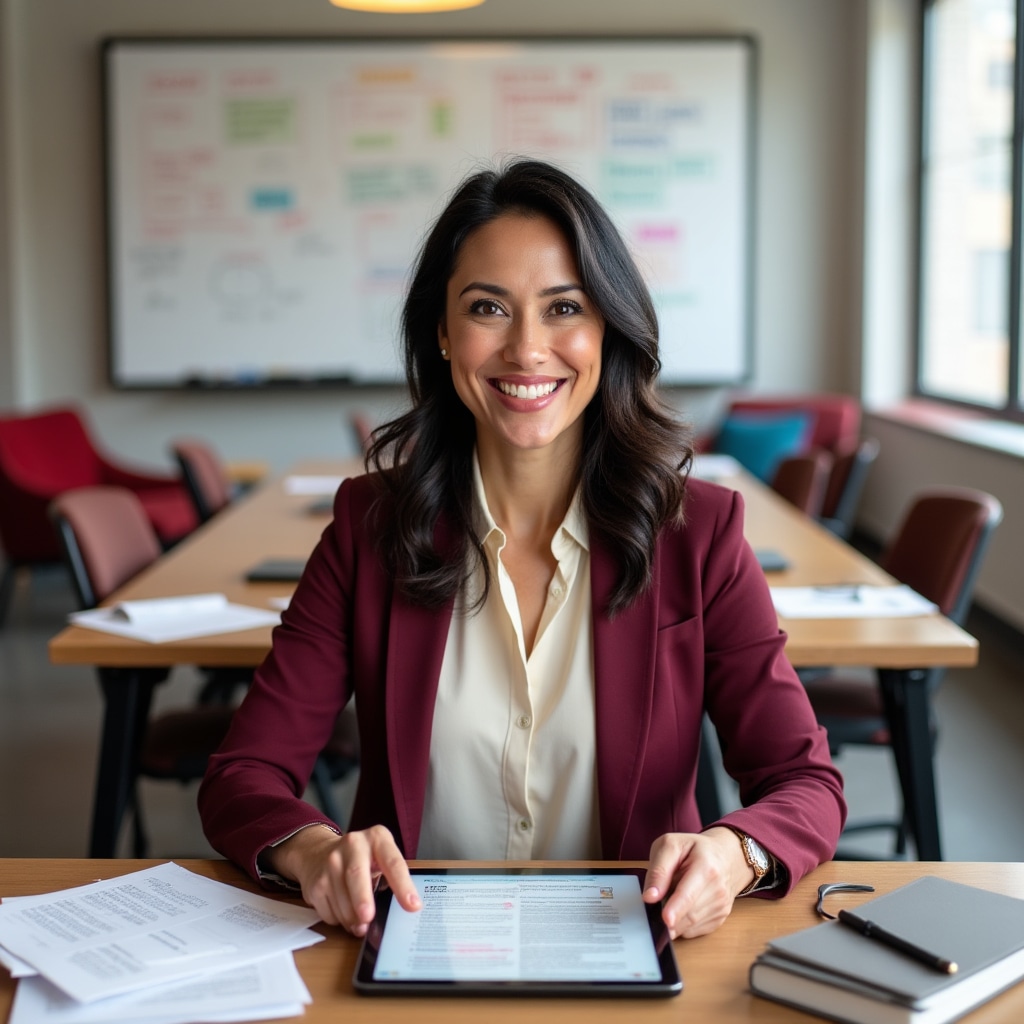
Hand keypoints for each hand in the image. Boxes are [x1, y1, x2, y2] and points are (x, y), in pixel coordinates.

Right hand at [266, 823, 420, 935]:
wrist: (319, 852)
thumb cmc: (361, 858)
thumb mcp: (380, 856)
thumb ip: (390, 877)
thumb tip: (403, 910)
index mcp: (377, 838)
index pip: (393, 862)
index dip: (403, 885)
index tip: (413, 906)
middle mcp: (352, 845)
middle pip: (356, 874)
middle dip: (362, 898)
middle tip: (369, 918)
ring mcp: (331, 863)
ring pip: (342, 899)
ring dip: (353, 919)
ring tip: (362, 924)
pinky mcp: (316, 883)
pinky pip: (329, 912)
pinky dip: (340, 920)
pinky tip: (344, 912)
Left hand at [641, 827, 753, 938]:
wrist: (726, 856)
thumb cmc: (695, 849)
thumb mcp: (671, 845)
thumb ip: (658, 869)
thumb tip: (649, 897)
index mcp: (705, 867)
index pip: (688, 894)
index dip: (676, 909)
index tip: (665, 920)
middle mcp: (718, 889)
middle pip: (688, 914)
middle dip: (668, 914)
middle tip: (656, 903)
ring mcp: (721, 906)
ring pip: (690, 926)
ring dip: (674, 920)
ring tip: (671, 898)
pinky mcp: (720, 918)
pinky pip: (693, 931)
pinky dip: (682, 924)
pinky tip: (681, 907)